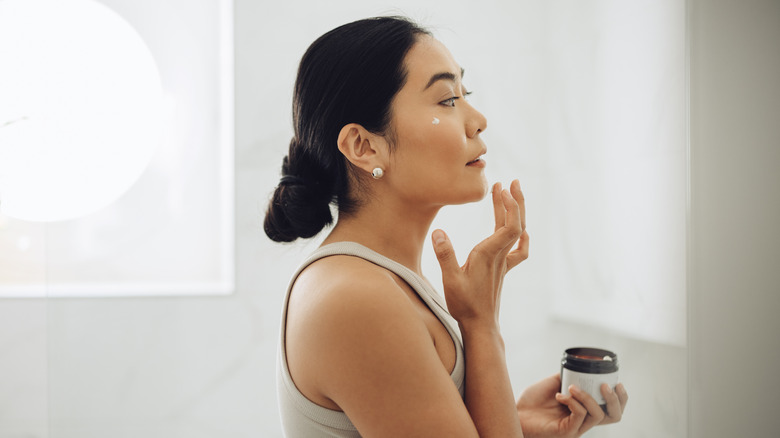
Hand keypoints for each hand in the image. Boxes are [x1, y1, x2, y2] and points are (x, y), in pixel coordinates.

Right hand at [431, 180, 528, 325]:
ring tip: (506, 192)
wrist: (480, 325)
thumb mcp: (450, 280)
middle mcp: (499, 256)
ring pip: (516, 232)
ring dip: (514, 211)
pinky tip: (520, 229)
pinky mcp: (501, 268)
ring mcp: (503, 262)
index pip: (510, 227)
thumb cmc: (465, 305)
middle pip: (517, 223)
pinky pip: (517, 249)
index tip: (502, 188)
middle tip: (510, 181)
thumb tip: (438, 232)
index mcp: (488, 254)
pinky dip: (521, 235)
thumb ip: (445, 255)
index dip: (510, 206)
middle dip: (515, 200)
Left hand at [516, 374, 627, 437]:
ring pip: (598, 415)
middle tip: (605, 386)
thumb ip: (569, 376)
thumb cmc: (533, 400)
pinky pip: (579, 415)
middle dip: (615, 400)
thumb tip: (581, 364)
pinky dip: (573, 401)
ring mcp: (576, 427)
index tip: (617, 382)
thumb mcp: (554, 383)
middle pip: (614, 417)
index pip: (611, 410)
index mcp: (584, 410)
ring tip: (572, 387)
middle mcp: (584, 421)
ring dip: (587, 396)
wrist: (516, 411)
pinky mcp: (567, 431)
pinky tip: (560, 395)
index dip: (621, 398)